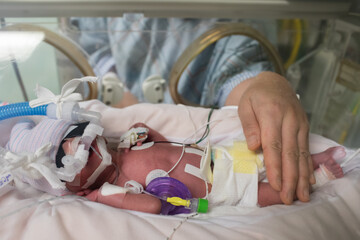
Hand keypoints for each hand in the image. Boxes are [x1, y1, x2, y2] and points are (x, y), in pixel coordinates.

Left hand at [225, 71, 314, 203]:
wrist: (274, 82)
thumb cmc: (255, 97)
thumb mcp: (245, 106)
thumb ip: (249, 126)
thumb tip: (254, 147)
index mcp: (272, 114)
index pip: (274, 145)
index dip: (275, 167)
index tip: (276, 185)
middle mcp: (290, 120)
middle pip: (291, 153)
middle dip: (291, 178)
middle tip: (289, 198)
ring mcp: (300, 124)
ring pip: (302, 154)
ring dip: (302, 177)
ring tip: (302, 196)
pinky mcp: (305, 127)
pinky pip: (307, 149)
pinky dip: (308, 166)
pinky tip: (310, 180)